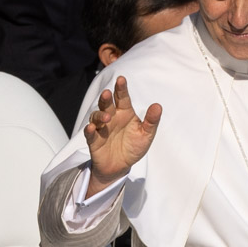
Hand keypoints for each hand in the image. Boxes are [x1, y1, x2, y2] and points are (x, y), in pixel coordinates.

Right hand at [84, 76, 161, 193]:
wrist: (121, 167)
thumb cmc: (133, 147)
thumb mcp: (146, 135)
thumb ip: (151, 121)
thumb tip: (158, 106)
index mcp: (124, 113)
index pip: (122, 98)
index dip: (121, 89)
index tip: (121, 79)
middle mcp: (111, 117)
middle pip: (106, 104)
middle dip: (106, 98)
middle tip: (107, 93)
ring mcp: (101, 128)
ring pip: (96, 117)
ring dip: (100, 115)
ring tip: (107, 117)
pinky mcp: (94, 141)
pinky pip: (90, 134)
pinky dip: (89, 131)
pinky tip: (91, 128)